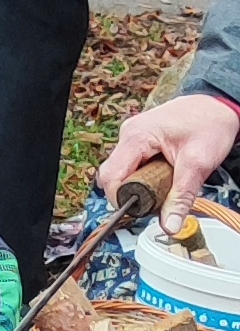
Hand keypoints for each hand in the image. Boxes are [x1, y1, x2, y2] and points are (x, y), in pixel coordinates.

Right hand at [98, 90, 239, 233]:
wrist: (219, 105)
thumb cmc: (210, 123)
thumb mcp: (197, 164)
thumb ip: (181, 197)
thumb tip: (170, 225)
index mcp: (136, 136)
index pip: (111, 177)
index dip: (123, 199)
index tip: (143, 209)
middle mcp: (129, 134)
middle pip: (114, 176)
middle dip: (134, 193)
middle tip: (160, 196)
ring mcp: (132, 136)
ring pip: (123, 173)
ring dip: (141, 185)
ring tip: (165, 182)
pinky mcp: (139, 141)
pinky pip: (132, 166)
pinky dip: (145, 176)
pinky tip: (162, 174)